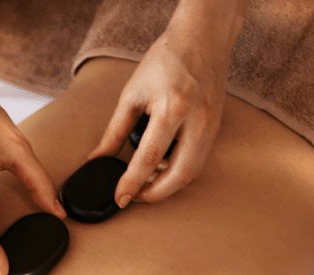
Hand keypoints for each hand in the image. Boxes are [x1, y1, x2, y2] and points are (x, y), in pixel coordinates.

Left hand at [88, 17, 231, 206]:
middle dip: (154, 194)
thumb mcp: (132, 93)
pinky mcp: (216, 126)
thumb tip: (96, 158)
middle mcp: (196, 119)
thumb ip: (114, 131)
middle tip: (134, 197)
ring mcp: (211, 124)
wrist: (204, 35)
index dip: (131, 184)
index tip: (119, 199)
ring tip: (145, 184)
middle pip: (179, 175)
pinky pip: (199, 159)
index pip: (148, 159)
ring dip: (168, 185)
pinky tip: (162, 168)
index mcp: (172, 107)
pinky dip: (179, 171)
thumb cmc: (166, 59)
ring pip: (193, 172)